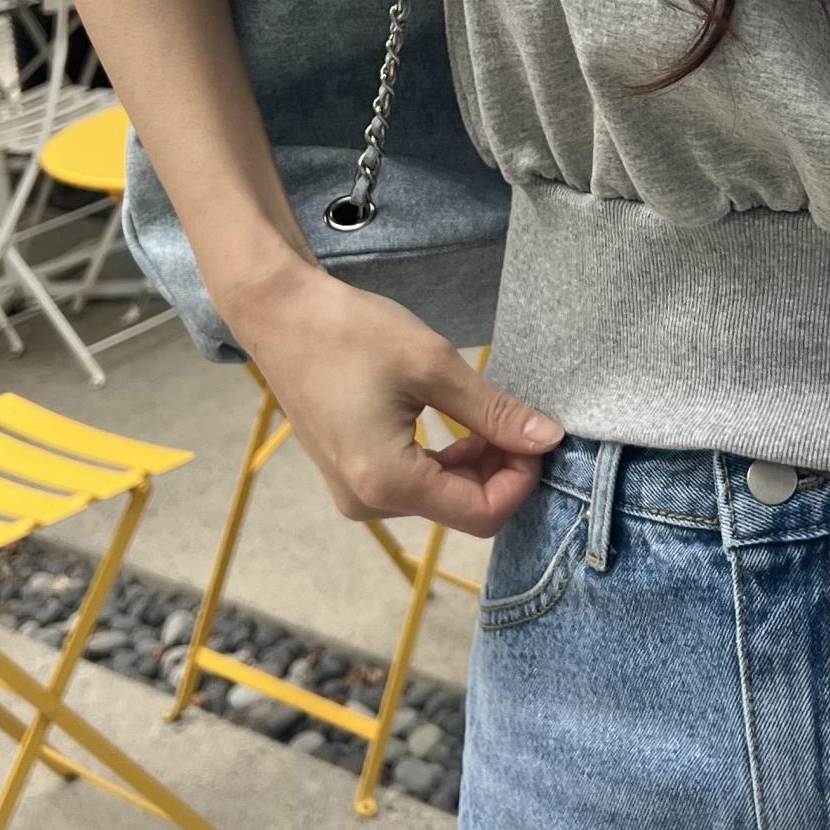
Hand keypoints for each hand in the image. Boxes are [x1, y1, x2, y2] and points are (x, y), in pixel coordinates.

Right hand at [220, 259, 562, 537]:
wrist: (281, 314)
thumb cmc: (351, 332)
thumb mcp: (432, 365)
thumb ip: (493, 411)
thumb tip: (548, 439)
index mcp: (386, 481)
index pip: (480, 514)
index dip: (521, 481)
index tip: (537, 437)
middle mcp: (368, 501)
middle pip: (461, 509)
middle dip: (501, 471)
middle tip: (520, 421)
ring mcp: (355, 492)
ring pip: (441, 498)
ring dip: (477, 465)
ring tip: (492, 417)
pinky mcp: (351, 475)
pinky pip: (415, 485)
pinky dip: (447, 461)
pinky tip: (461, 427)